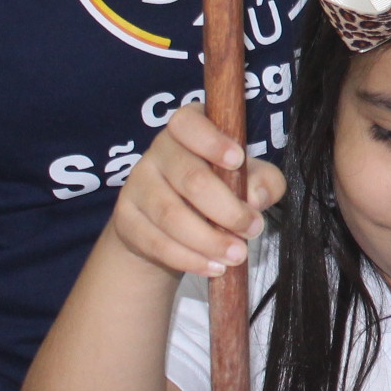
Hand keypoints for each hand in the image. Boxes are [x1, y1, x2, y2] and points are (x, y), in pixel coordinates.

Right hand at [107, 104, 286, 280]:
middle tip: (253, 229)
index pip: (189, 123)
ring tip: (237, 255)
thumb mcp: (249, 178)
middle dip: (226, 209)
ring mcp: (136, 184)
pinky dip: (189, 259)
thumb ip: (264, 181)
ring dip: (209, 240)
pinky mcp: (125, 219)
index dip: (211, 140)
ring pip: (171, 215)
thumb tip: (256, 197)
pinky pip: (157, 242)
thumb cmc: (219, 188)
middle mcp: (158, 151)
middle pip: (189, 178)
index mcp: (188, 129)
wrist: (170, 224)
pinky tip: (214, 267)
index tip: (237, 159)